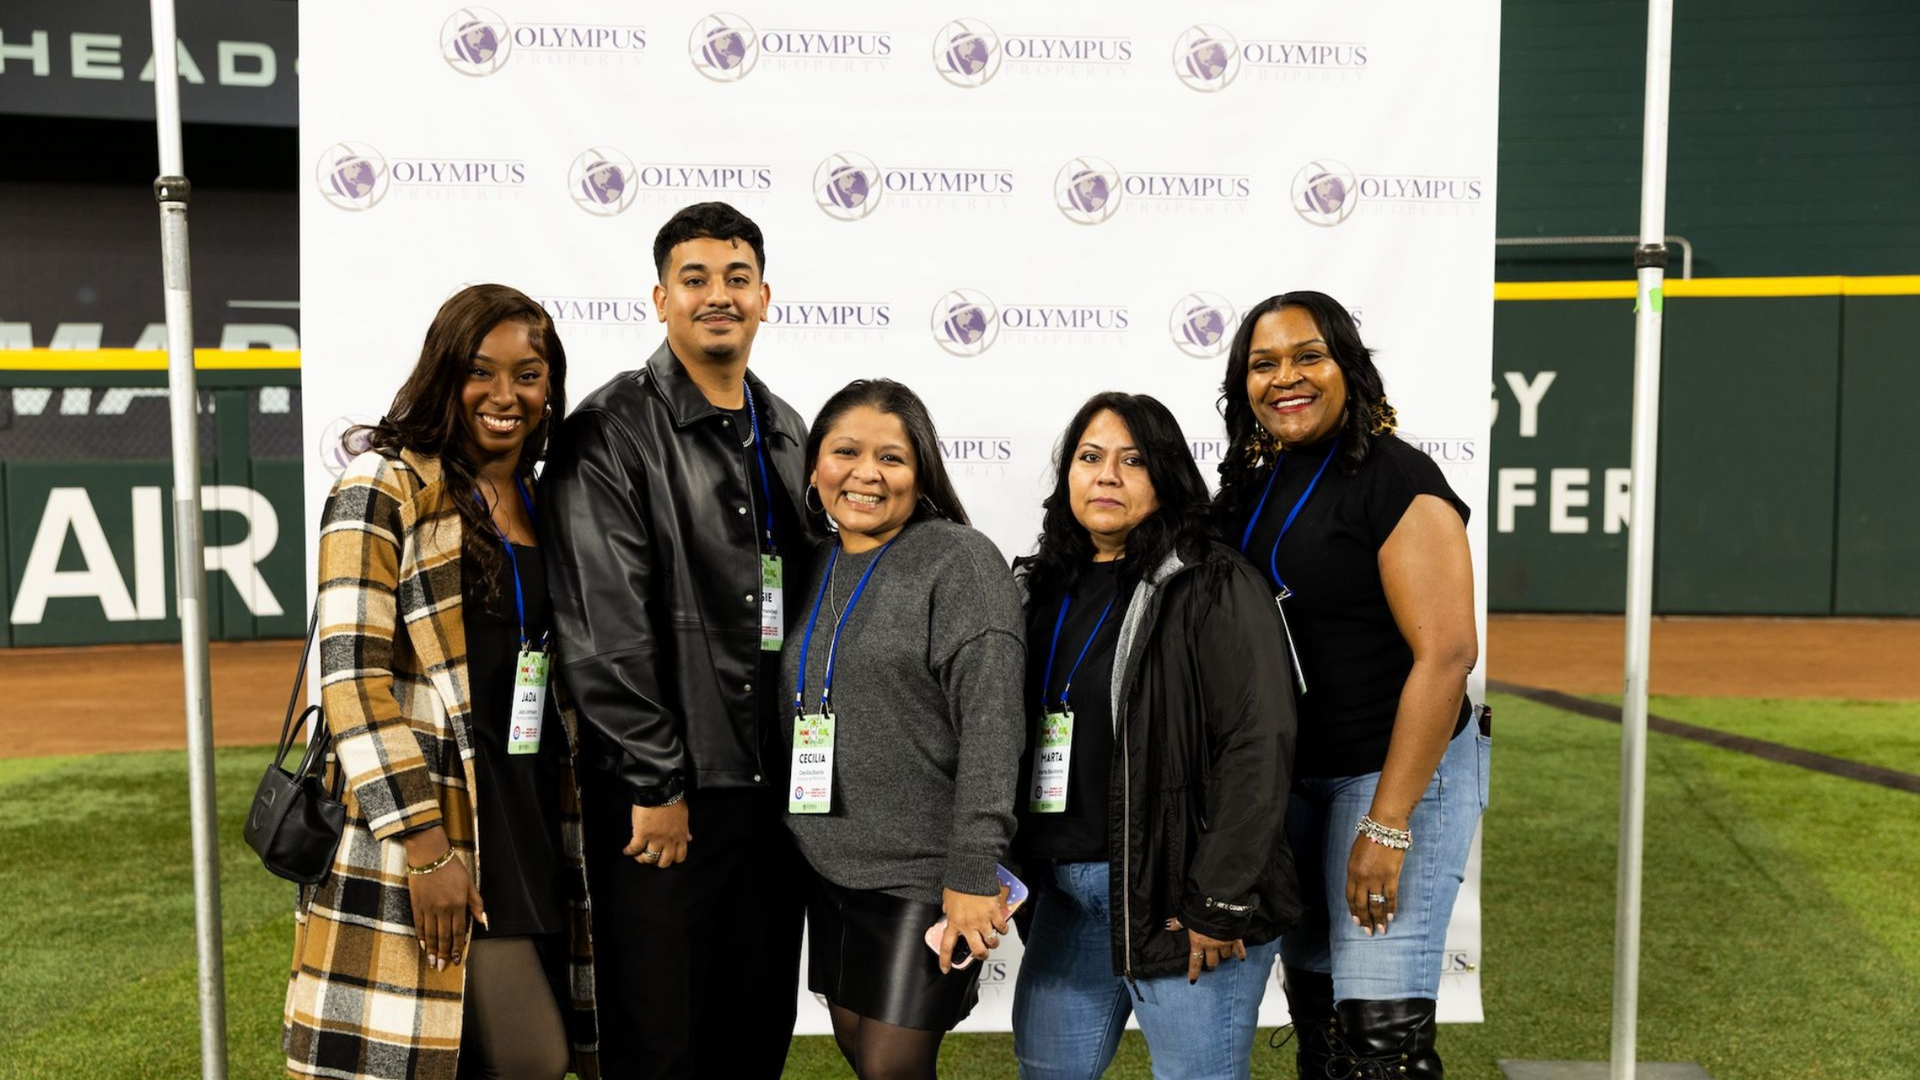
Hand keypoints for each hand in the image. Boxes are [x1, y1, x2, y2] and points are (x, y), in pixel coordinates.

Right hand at [401, 827, 484, 971]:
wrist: (429, 855)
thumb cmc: (452, 867)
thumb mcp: (469, 884)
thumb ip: (476, 904)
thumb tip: (484, 921)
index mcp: (458, 904)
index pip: (459, 932)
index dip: (458, 948)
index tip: (456, 960)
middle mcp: (443, 908)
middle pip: (444, 936)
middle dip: (444, 954)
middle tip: (442, 967)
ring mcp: (428, 908)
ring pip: (431, 934)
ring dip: (432, 950)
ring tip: (432, 962)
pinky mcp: (416, 905)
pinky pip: (419, 925)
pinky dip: (421, 937)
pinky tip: (423, 946)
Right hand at [623, 800, 690, 868]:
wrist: (659, 791)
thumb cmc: (672, 800)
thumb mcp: (683, 815)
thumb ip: (685, 829)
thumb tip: (688, 838)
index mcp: (680, 835)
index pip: (680, 856)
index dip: (672, 859)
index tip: (666, 856)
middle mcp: (669, 840)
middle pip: (664, 862)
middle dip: (657, 862)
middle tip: (651, 857)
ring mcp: (655, 838)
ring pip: (649, 858)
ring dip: (642, 858)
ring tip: (638, 855)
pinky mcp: (642, 834)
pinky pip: (635, 848)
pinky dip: (629, 851)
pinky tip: (627, 851)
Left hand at [938, 885, 1011, 974]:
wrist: (970, 872)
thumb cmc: (958, 883)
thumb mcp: (947, 899)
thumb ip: (948, 909)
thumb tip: (948, 912)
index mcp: (954, 922)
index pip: (947, 946)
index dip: (945, 960)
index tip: (945, 968)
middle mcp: (968, 925)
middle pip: (977, 950)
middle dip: (981, 955)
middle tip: (982, 954)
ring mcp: (983, 920)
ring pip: (991, 941)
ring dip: (993, 943)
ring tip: (993, 939)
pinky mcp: (994, 913)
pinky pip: (1002, 928)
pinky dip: (1003, 930)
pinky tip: (1002, 928)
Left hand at [1167, 917, 1245, 983]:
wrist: (1220, 904)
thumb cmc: (1201, 910)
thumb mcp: (1187, 916)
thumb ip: (1179, 923)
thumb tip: (1168, 925)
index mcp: (1198, 942)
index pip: (1195, 961)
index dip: (1194, 972)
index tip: (1193, 980)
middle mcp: (1212, 945)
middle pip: (1212, 961)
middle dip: (1211, 965)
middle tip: (1211, 966)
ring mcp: (1225, 942)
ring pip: (1225, 956)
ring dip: (1224, 957)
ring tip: (1223, 958)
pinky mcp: (1235, 938)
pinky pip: (1239, 949)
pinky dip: (1240, 954)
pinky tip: (1241, 958)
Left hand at [1346, 831, 1406, 935]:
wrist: (1384, 826)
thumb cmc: (1369, 837)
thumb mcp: (1355, 854)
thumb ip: (1355, 871)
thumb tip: (1358, 886)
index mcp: (1351, 872)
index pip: (1350, 897)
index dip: (1353, 911)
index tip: (1356, 922)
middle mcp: (1362, 878)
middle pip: (1362, 904)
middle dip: (1364, 920)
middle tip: (1368, 932)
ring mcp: (1377, 878)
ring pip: (1376, 904)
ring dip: (1378, 919)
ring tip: (1381, 930)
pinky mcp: (1391, 876)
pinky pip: (1390, 896)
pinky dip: (1390, 908)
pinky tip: (1390, 917)